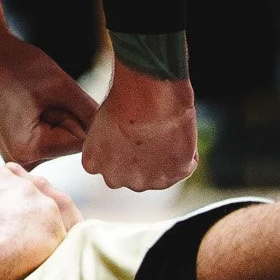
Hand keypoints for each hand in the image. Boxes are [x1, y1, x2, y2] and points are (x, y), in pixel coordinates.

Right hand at [0, 24, 97, 168]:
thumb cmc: (16, 65)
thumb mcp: (61, 86)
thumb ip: (91, 113)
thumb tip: (115, 133)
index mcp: (28, 151)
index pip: (80, 143)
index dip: (74, 114)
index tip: (50, 96)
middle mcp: (18, 160)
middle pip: (67, 143)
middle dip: (64, 117)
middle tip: (35, 95)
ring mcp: (14, 153)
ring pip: (57, 138)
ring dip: (53, 116)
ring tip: (29, 98)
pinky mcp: (13, 144)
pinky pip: (44, 135)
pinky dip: (43, 117)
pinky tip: (24, 102)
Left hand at [79, 60, 197, 192]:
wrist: (149, 97)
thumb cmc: (125, 98)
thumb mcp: (102, 120)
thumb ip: (107, 140)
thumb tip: (118, 140)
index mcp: (92, 162)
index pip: (107, 164)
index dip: (121, 148)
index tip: (130, 133)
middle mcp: (115, 179)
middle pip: (130, 174)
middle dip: (140, 160)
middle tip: (149, 134)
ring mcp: (144, 182)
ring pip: (157, 175)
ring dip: (163, 160)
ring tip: (165, 132)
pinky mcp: (171, 177)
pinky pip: (183, 167)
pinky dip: (187, 154)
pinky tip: (178, 134)